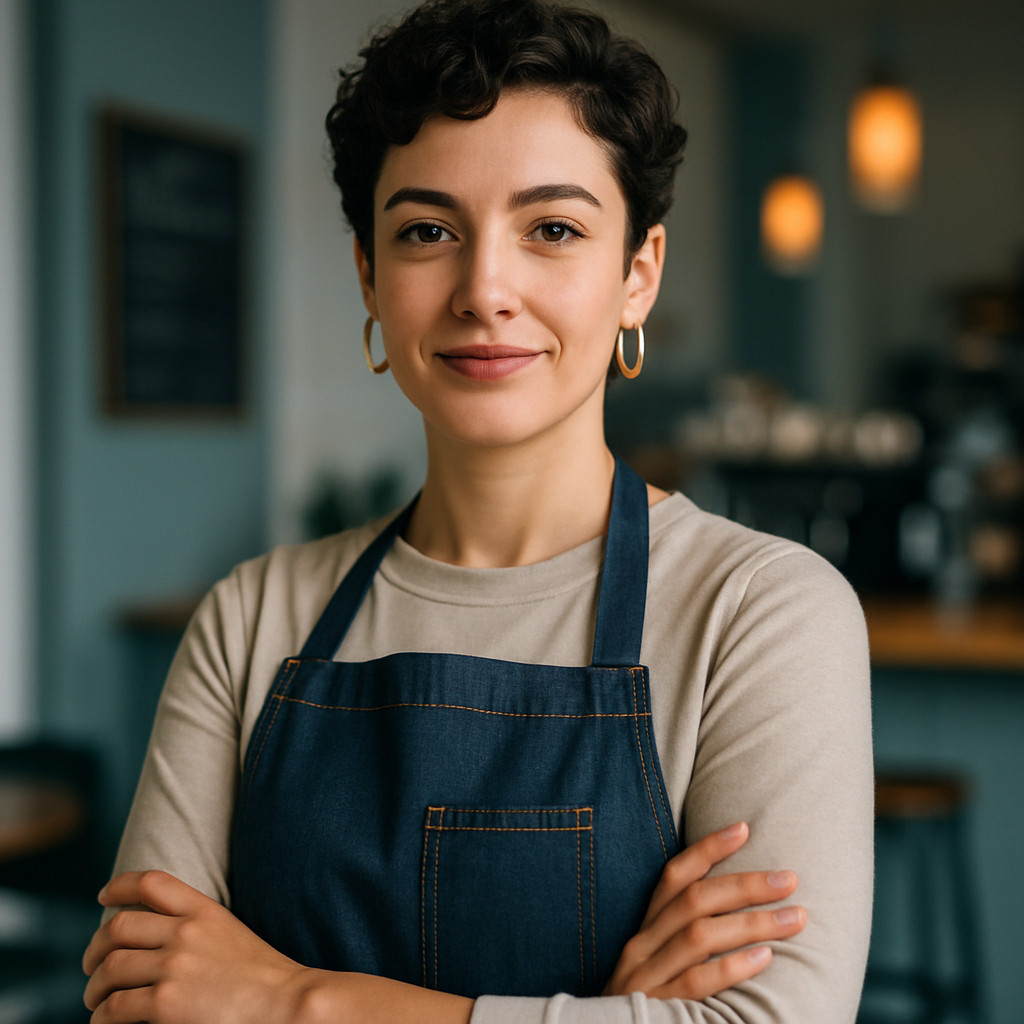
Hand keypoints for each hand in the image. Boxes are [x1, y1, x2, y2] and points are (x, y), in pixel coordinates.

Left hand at [82, 871, 474, 1023]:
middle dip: (95, 946)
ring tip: (96, 998)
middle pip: (118, 926)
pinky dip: (102, 1015)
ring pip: (110, 968)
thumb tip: (156, 938)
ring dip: (94, 987)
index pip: (151, 882)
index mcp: (204, 911)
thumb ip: (196, 928)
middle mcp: (185, 932)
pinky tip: (106, 1020)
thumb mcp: (230, 933)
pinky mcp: (165, 1004)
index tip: (103, 894)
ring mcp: (174, 967)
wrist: (284, 1004)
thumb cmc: (262, 977)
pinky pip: (115, 1007)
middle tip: (91, 963)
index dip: (119, 885)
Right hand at [603, 822, 805, 999]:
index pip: (674, 877)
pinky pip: (695, 982)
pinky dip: (731, 967)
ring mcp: (646, 978)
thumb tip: (740, 910)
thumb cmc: (649, 1007)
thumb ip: (686, 940)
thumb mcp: (658, 967)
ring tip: (794, 918)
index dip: (707, 849)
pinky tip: (765, 958)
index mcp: (645, 930)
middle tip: (790, 879)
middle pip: (693, 901)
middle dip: (745, 885)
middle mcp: (642, 946)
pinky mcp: (656, 1010)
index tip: (744, 827)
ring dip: (751, 923)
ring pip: (699, 935)